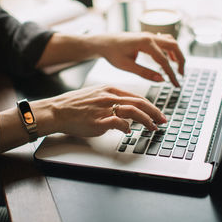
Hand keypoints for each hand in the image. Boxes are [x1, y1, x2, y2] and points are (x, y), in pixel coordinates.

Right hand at [48, 85, 166, 137]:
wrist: (58, 111)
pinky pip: (118, 123)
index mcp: (110, 90)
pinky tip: (129, 132)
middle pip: (139, 103)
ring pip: (133, 111)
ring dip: (146, 120)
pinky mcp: (98, 121)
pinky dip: (127, 127)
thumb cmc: (75, 105)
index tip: (158, 113)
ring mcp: (104, 108)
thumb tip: (126, 109)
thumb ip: (112, 100)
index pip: (137, 97)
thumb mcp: (96, 95)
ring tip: (153, 128)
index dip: (151, 106)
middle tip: (163, 120)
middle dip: (154, 112)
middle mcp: (109, 97)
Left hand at [96, 32, 184, 86]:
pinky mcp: (148, 37)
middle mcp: (150, 36)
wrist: (104, 42)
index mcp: (145, 43)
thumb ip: (145, 73)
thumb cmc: (113, 53)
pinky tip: (170, 60)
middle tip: (181, 75)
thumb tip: (161, 80)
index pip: (164, 60)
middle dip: (181, 61)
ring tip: (178, 68)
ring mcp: (150, 35)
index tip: (175, 84)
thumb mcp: (127, 66)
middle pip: (173, 46)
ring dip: (177, 54)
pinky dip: (170, 50)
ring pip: (171, 42)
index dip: (171, 74)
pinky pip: (165, 41)